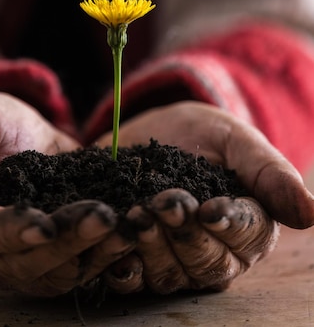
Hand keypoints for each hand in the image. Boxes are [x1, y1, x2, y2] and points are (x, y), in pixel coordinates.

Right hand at [0, 93, 125, 295]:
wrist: (17, 136)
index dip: (10, 233)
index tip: (43, 224)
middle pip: (22, 264)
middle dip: (66, 243)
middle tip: (104, 218)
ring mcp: (16, 262)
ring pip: (53, 273)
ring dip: (92, 253)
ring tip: (126, 227)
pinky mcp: (48, 260)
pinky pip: (76, 269)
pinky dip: (104, 256)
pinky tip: (129, 234)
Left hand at [95, 101, 313, 293]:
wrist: (152, 130)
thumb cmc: (202, 133)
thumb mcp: (235, 139)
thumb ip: (269, 172)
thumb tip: (313, 213)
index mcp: (248, 226)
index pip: (249, 237)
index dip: (230, 226)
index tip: (210, 209)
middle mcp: (216, 252)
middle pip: (209, 264)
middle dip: (186, 234)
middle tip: (165, 202)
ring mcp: (175, 260)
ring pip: (171, 276)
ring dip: (153, 248)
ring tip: (136, 212)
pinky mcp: (138, 259)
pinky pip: (133, 279)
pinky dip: (124, 268)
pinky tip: (117, 248)